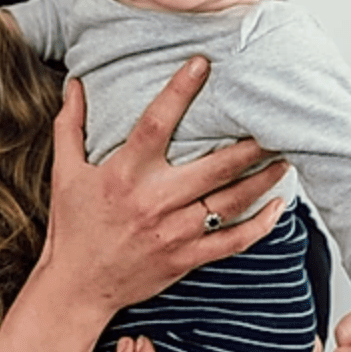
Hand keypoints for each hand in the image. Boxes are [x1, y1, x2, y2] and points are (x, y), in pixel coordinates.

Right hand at [42, 58, 288, 317]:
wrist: (76, 287)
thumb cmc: (72, 228)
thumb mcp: (64, 172)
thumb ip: (70, 125)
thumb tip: (75, 83)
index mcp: (124, 174)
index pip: (155, 123)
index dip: (179, 91)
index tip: (202, 64)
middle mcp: (153, 201)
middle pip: (214, 166)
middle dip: (249, 144)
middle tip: (274, 120)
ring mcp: (173, 232)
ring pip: (231, 202)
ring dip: (263, 178)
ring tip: (286, 157)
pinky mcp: (185, 258)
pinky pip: (232, 241)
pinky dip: (260, 225)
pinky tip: (278, 206)